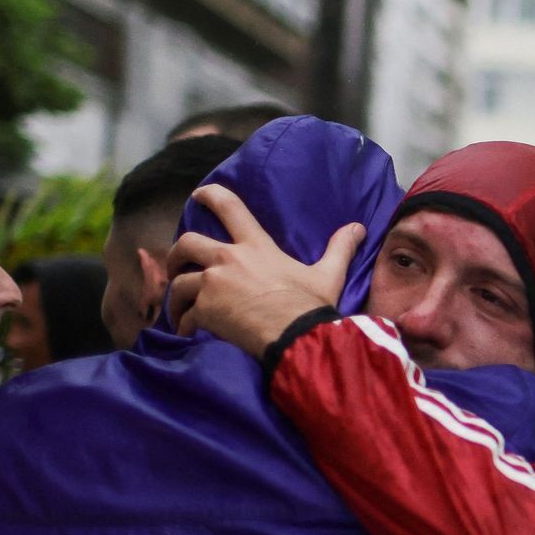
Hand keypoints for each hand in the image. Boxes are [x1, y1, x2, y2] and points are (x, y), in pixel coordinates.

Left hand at [164, 184, 364, 356]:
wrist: (296, 338)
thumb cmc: (311, 306)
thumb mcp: (329, 276)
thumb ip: (339, 249)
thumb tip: (358, 228)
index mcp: (255, 246)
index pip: (228, 206)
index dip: (209, 196)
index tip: (198, 196)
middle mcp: (228, 259)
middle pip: (187, 242)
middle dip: (176, 254)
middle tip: (178, 267)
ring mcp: (213, 284)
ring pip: (179, 283)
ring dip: (177, 297)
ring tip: (180, 310)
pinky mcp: (205, 311)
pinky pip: (184, 317)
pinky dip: (184, 325)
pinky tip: (189, 333)